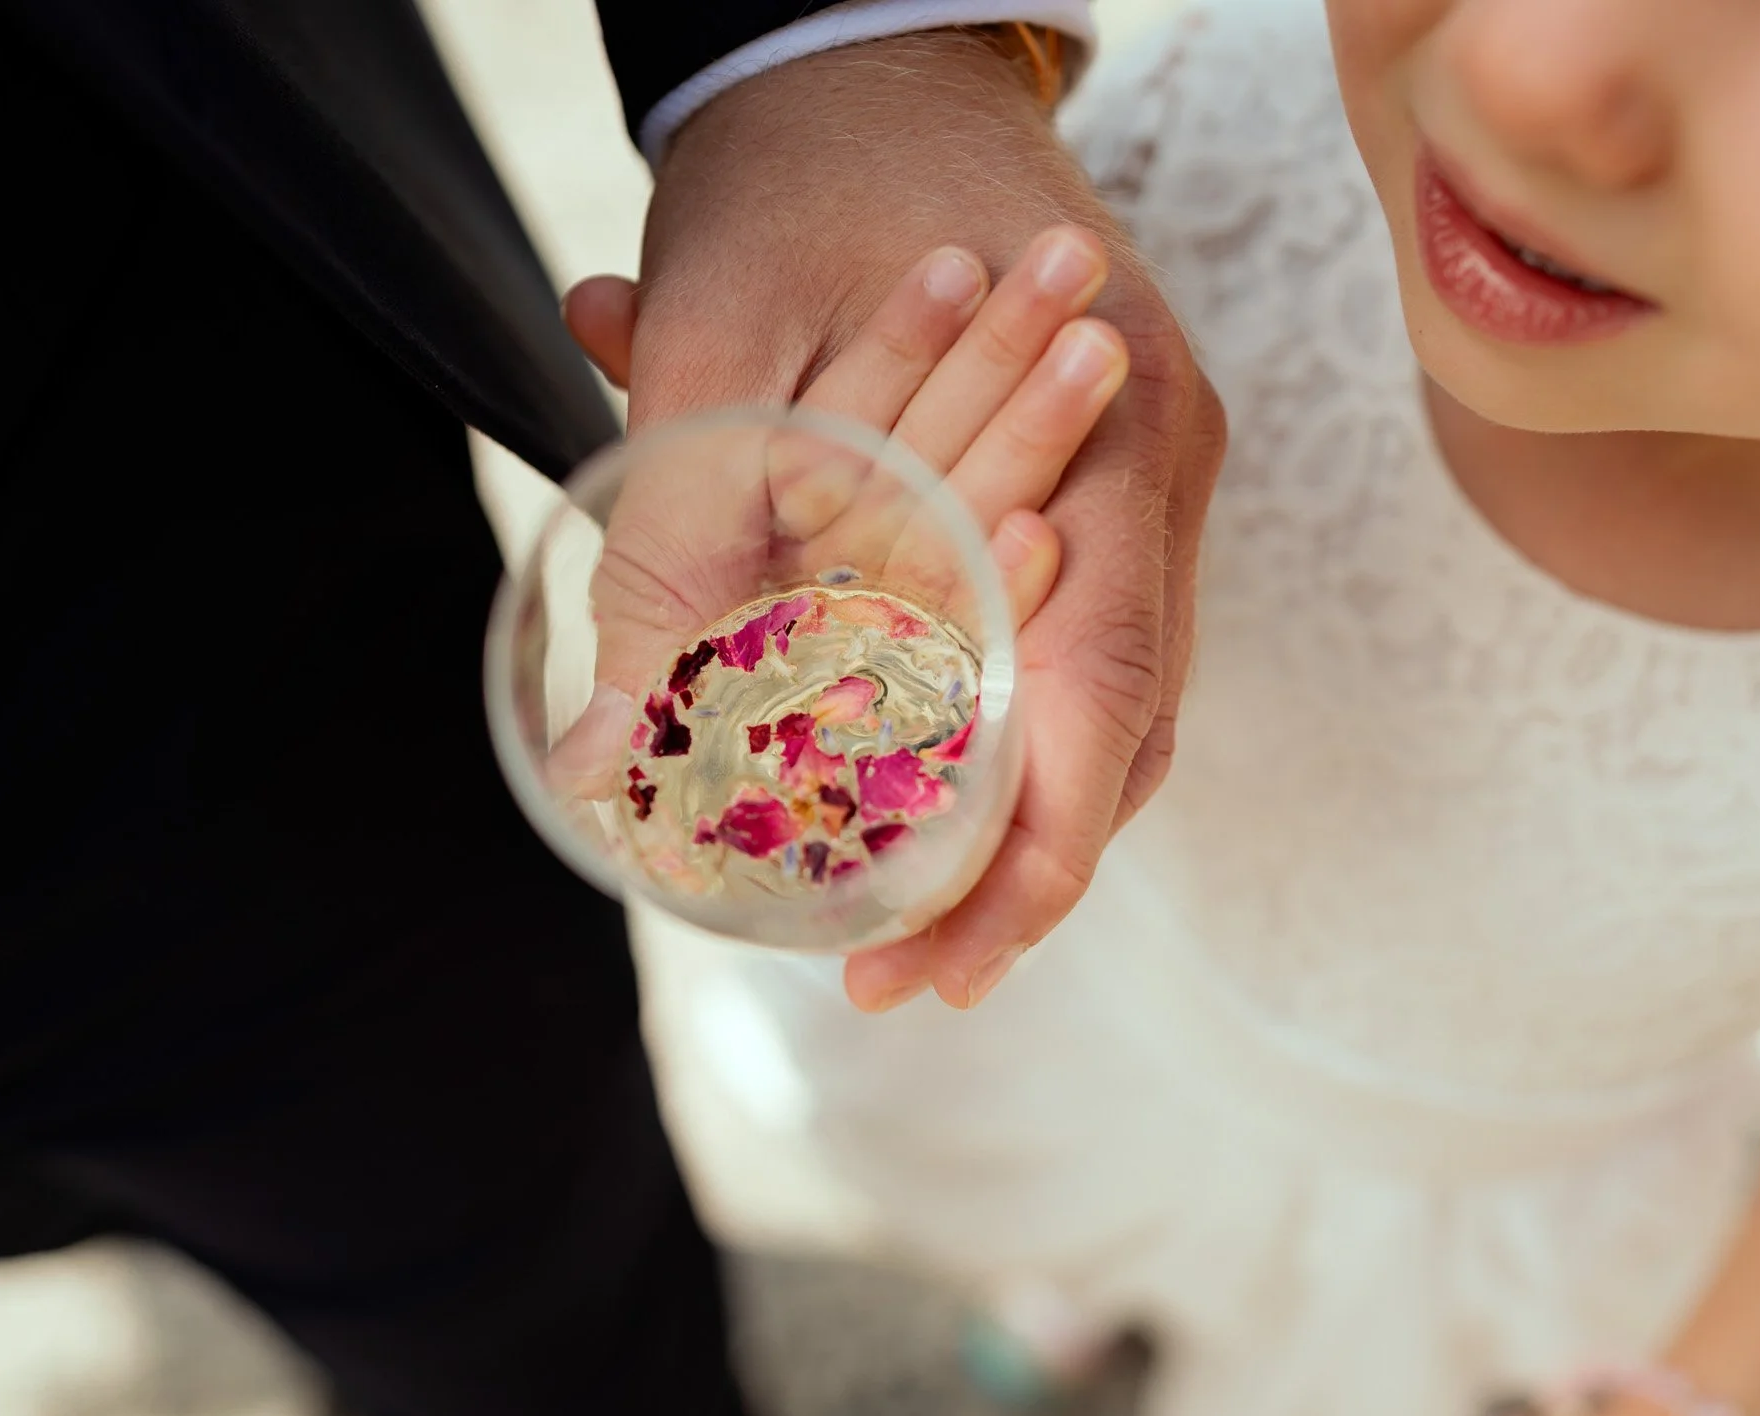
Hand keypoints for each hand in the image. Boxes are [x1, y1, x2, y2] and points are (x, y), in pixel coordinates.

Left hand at [618, 31, 1225, 1011]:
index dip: (1031, 854)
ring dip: (1018, 820)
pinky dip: (1018, 736)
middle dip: (1022, 872)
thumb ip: (671, 559)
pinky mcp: (1110, 488)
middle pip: (1126, 730)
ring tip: (911, 928)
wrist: (875, 54)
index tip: (940, 962)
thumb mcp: (719, 361)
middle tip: (912, 979)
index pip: (1103, 695)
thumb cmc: (805, 182)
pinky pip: (1091, 646)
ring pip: (1116, 705)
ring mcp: (1151, 483)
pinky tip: (935, 800)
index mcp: (1110, 437)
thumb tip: (598, 770)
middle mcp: (1161, 475)